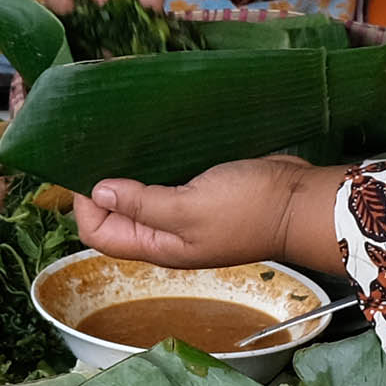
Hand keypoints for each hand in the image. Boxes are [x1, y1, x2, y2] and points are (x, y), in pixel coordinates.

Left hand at [77, 156, 343, 273]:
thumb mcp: (188, 209)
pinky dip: (154, 162)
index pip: (101, 233)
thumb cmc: (248, 209)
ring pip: (141, 194)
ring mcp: (186, 213)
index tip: (84, 169)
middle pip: (116, 215)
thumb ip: (142, 204)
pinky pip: (167, 179)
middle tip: (97, 146)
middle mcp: (167, 233)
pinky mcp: (203, 191)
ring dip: (127, 171)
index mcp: (159, 245)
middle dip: (101, 185)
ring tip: (118, 139)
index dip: (85, 205)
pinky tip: (150, 140)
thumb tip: (98, 192)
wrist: (301, 202)